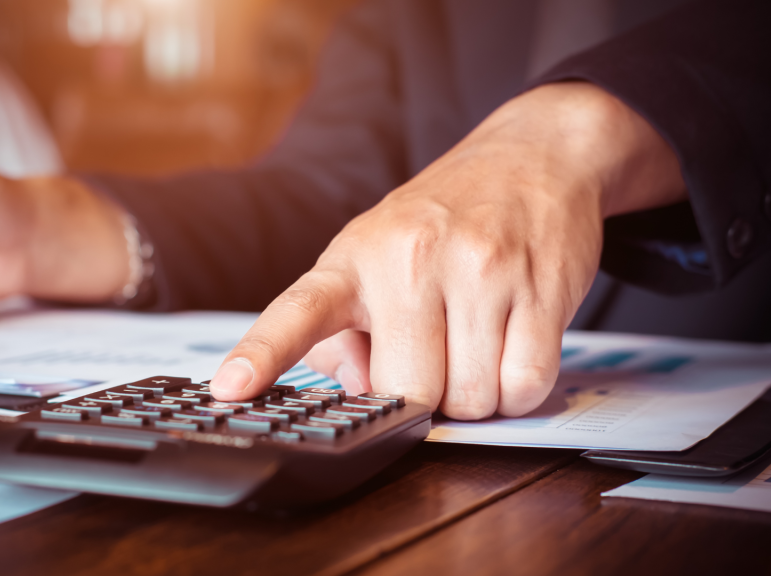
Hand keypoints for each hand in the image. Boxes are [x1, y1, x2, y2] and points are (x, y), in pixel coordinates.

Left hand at [210, 82, 686, 417]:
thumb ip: (346, 333)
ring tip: (476, 341)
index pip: (298, 311)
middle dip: (423, 399)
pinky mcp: (540, 287)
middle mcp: (410, 259)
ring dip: (475, 393)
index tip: (230, 390)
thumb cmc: (442, 218)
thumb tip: (360, 390)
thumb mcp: (373, 256)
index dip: (261, 355)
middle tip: (434, 357)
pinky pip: (526, 387)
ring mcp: (479, 270)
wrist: (533, 155)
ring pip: (472, 398)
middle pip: (409, 391)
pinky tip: (512, 346)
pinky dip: (519, 388)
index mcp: (355, 257)